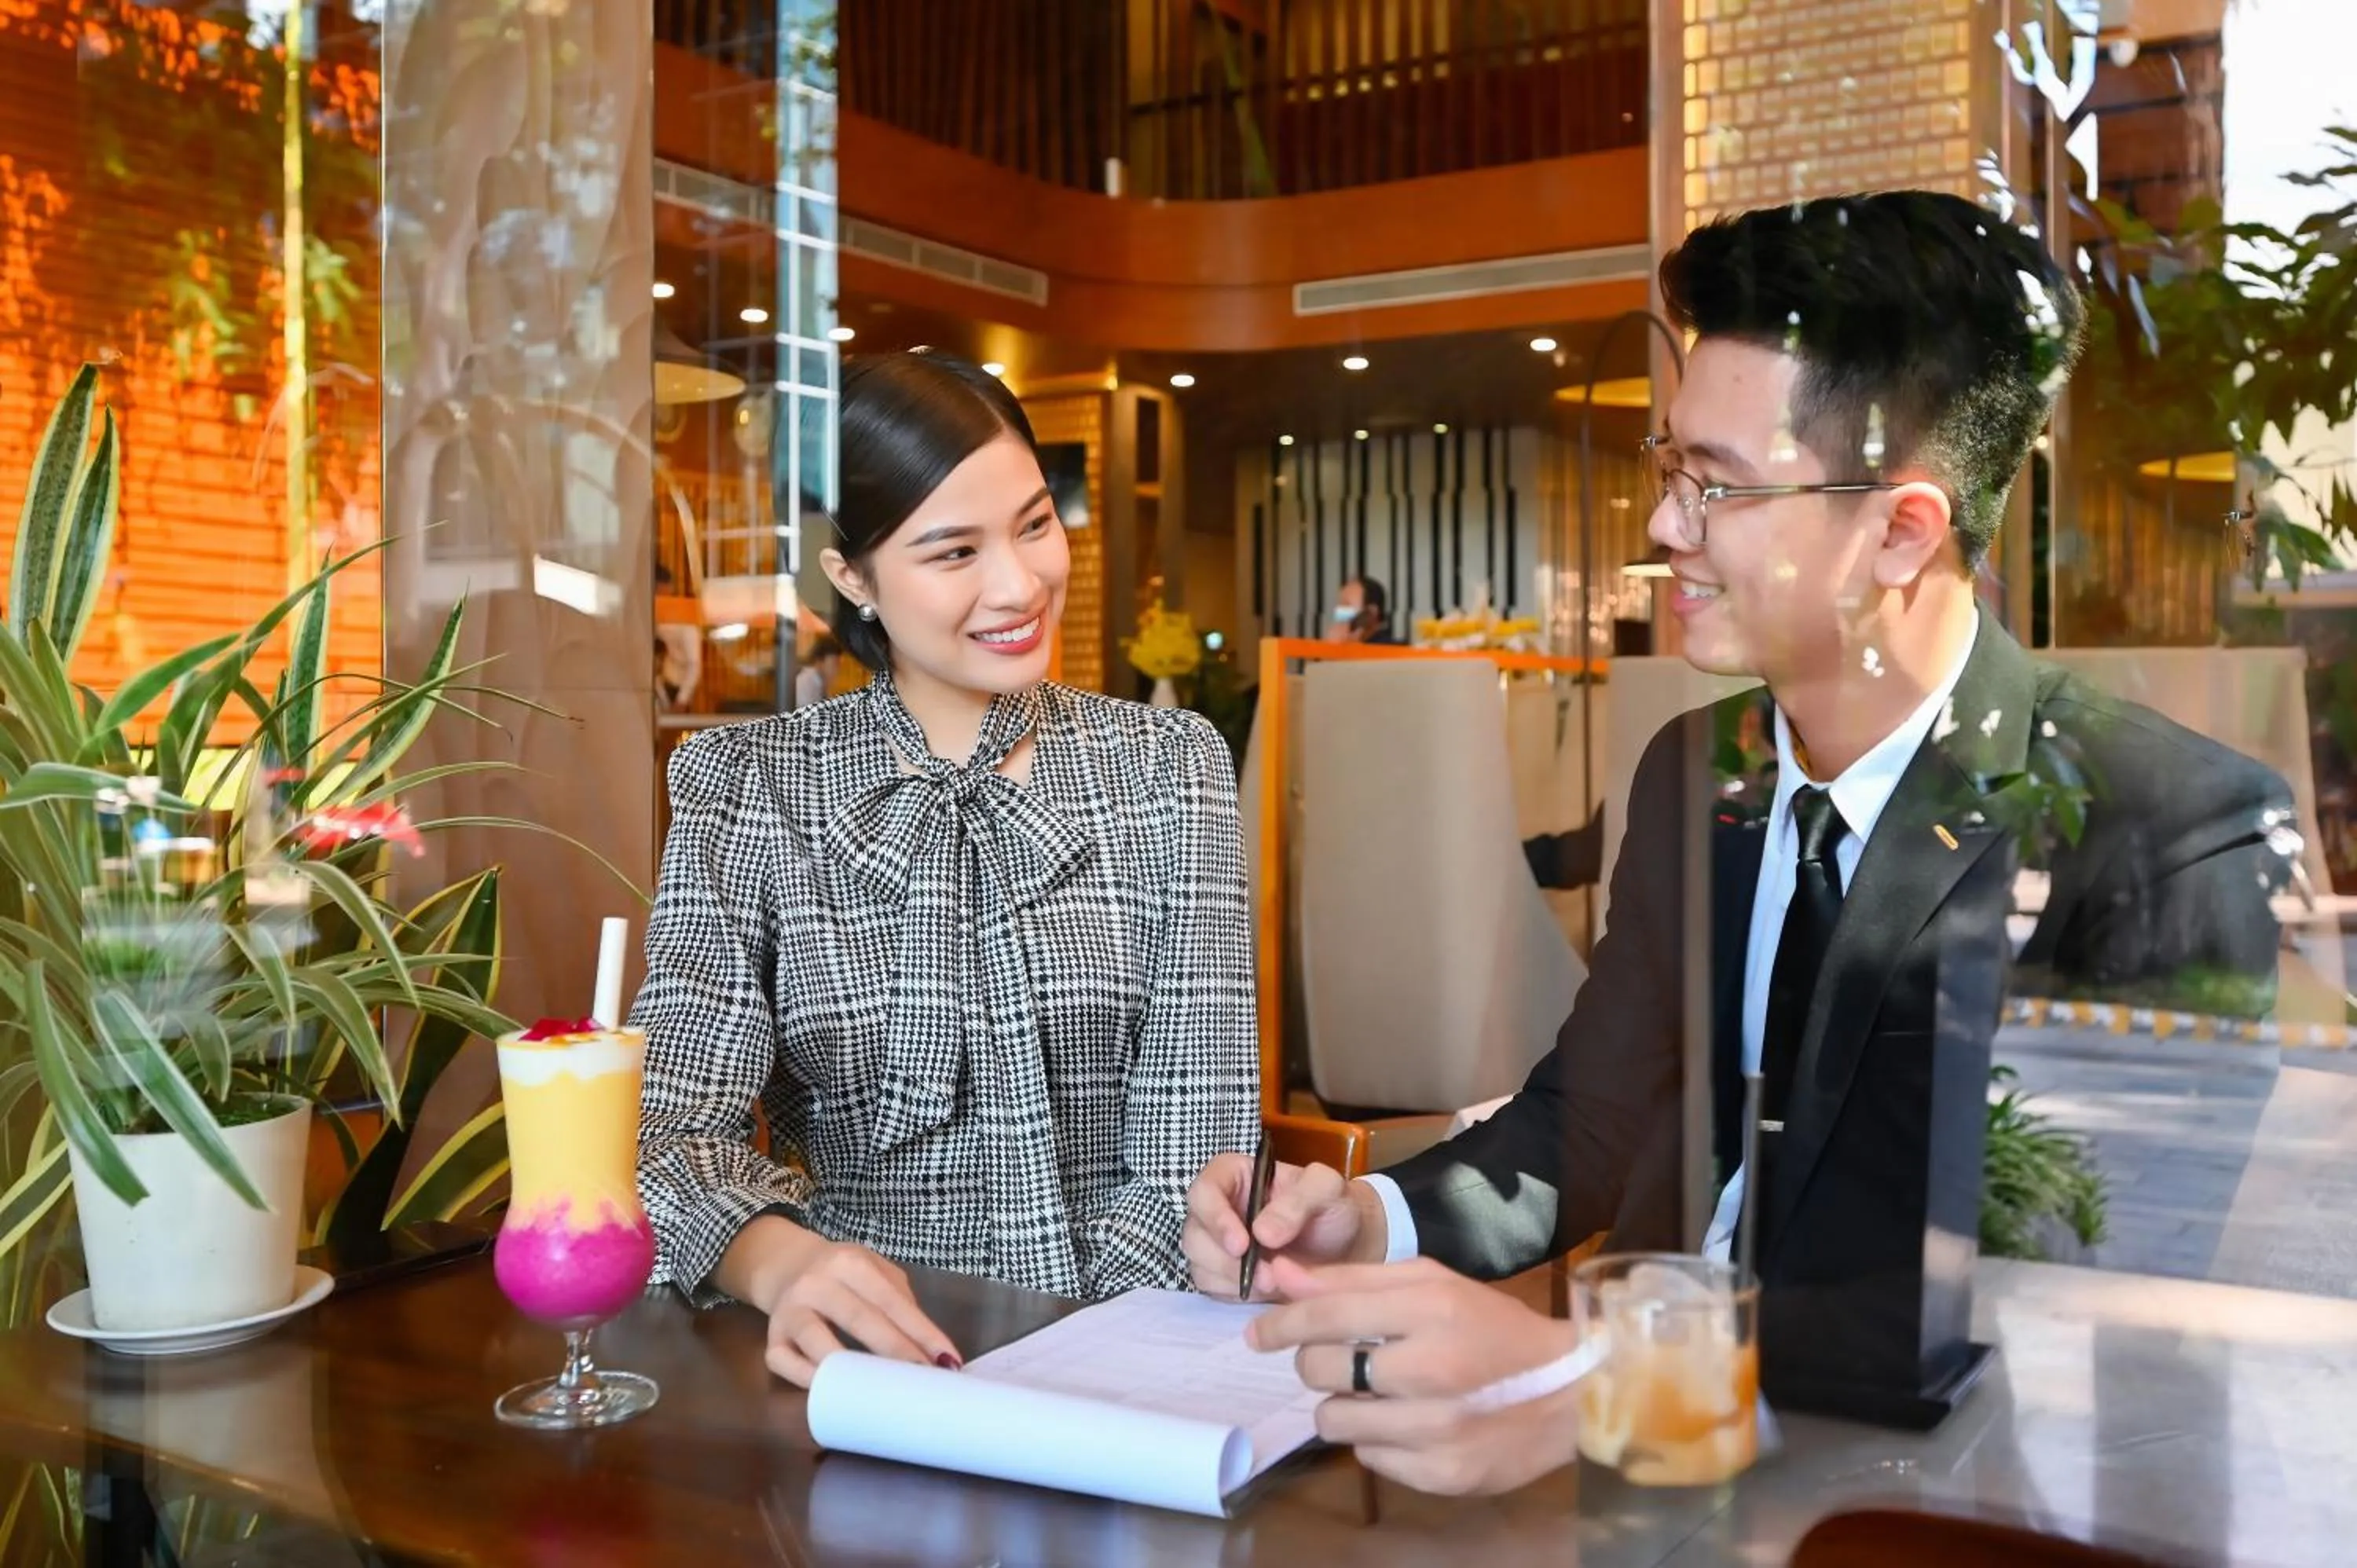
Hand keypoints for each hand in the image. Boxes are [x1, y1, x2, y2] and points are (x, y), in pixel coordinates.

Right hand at [744, 1227, 960, 1387]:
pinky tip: (832, 1393)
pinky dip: (806, 1379)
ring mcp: (789, 1311)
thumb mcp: (874, 1272)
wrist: (786, 1266)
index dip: (922, 1332)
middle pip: (860, 1319)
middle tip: (925, 1379)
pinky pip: (785, 1363)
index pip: (891, 1301)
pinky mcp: (770, 1338)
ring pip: (816, 1339)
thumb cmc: (843, 1275)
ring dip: (850, 1368)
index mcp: (849, 1263)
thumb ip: (899, 1300)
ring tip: (882, 1391)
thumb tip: (931, 1350)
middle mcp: (816, 1282)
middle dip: (896, 1352)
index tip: (947, 1361)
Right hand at [1182, 1154, 1384, 1299]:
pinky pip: (1211, 1287)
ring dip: (1231, 1280)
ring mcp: (1216, 1242)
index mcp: (1235, 1175)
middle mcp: (1218, 1207)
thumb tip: (1261, 1232)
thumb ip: (1298, 1202)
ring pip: (1198, 1263)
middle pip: (1194, 1232)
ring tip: (1273, 1285)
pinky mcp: (1222, 1273)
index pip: (1204, 1191)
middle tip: (1266, 1277)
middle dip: (1226, 1260)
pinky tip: (1264, 1293)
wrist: (1347, 1248)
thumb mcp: (1327, 1190)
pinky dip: (1233, 1294)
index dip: (1215, 1218)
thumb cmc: (1334, 1208)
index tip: (1242, 1245)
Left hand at [1247, 1256, 1583, 1495]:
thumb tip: (1280, 1276)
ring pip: (1333, 1420)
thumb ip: (1353, 1279)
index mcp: (1431, 1309)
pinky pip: (1368, 1458)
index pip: (1326, 1314)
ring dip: (1343, 1404)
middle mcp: (1432, 1369)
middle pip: (1319, 1368)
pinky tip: (1410, 1423)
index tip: (1256, 1332)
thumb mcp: (1431, 1283)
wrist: (1568, 1394)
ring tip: (1379, 1393)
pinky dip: (1377, 1439)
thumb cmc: (1493, 1328)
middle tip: (1346, 1359)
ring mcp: (1437, 1429)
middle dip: (1318, 1361)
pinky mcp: (1440, 1474)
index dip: (1280, 1322)